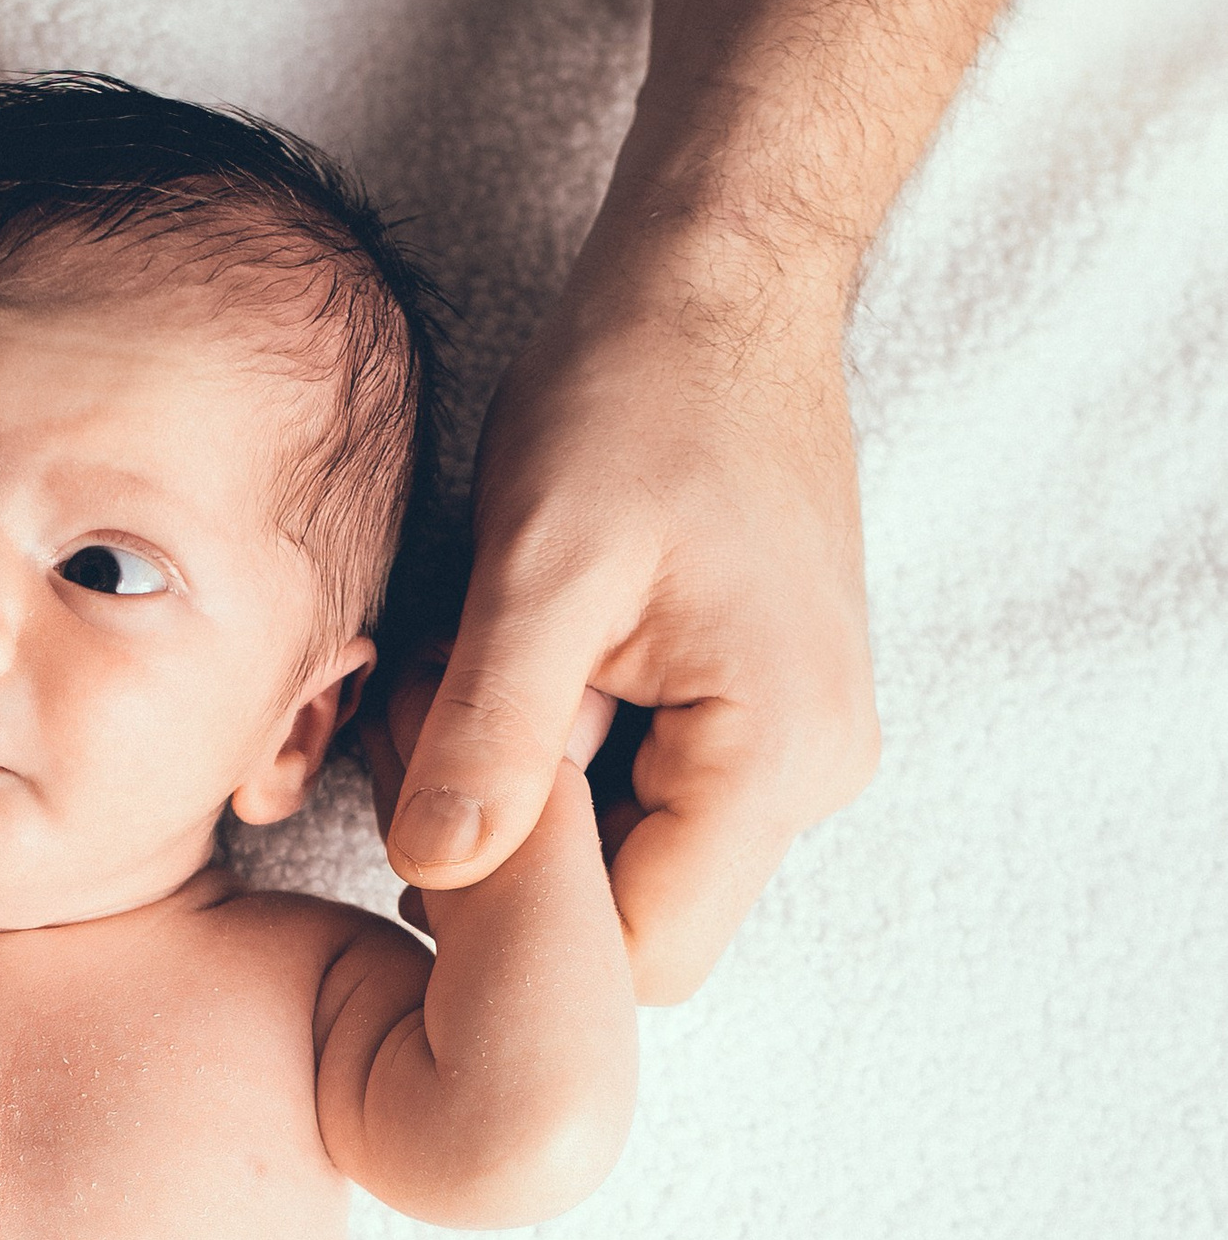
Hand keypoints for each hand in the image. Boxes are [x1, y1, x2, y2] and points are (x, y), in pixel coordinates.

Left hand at [383, 232, 880, 1003]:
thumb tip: (427, 874)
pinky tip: (518, 683)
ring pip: (638, 866)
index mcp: (776, 759)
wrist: (719, 280)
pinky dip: (570, 768)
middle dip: (522, 872)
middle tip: (426, 747)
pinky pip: (652, 800)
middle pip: (642, 927)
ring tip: (472, 693)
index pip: (640, 959)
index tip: (425, 837)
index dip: (519, 938)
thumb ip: (490, 732)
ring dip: (539, 813)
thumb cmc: (636, 393)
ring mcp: (798, 749)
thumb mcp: (539, 567)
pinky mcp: (764, 716)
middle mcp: (815, 776)